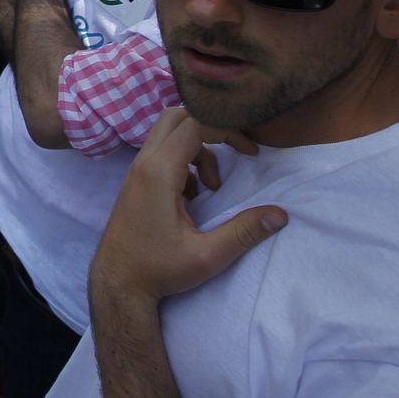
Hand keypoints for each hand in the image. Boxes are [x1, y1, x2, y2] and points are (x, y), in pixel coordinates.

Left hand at [90, 109, 283, 304]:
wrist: (117, 281)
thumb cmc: (159, 269)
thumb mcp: (208, 256)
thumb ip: (244, 232)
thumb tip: (280, 214)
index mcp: (158, 172)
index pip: (194, 124)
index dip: (227, 129)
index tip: (252, 153)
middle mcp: (143, 163)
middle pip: (177, 117)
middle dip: (212, 128)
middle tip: (237, 154)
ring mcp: (136, 170)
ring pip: (168, 133)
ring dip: (198, 149)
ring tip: (212, 188)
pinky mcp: (136, 180)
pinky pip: (161, 152)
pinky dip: (184, 161)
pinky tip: (193, 196)